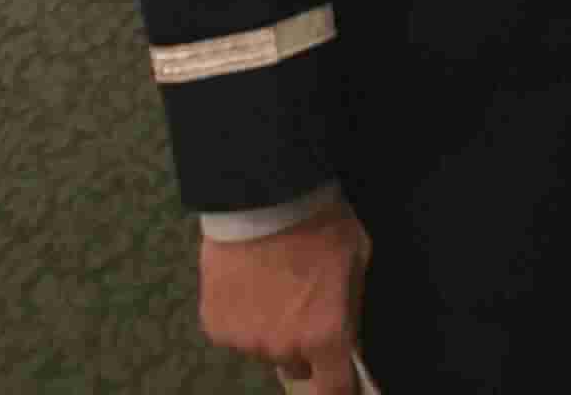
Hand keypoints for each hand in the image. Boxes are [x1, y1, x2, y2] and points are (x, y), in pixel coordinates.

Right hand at [199, 199, 368, 392]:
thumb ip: (351, 303)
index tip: (338, 380)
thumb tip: (348, 334)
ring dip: (269, 325)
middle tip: (302, 302)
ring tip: (270, 281)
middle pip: (296, 363)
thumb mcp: (356, 255)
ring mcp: (245, 340)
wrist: (263, 194)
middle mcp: (283, 349)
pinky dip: (240, 313)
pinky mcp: (214, 325)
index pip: (333, 389)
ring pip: (262, 345)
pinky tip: (245, 279)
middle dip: (302, 342)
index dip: (338, 388)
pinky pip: (234, 330)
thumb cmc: (320, 220)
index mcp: (324, 335)